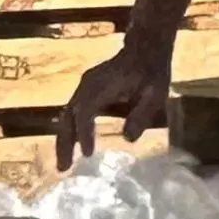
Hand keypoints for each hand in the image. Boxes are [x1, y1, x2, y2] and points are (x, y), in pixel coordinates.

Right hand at [56, 43, 172, 169]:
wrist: (144, 49)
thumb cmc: (151, 72)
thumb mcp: (155, 93)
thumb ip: (142, 114)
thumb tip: (128, 139)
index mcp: (101, 86)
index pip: (85, 112)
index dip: (84, 133)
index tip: (88, 154)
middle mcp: (86, 86)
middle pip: (68, 117)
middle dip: (64, 143)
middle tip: (63, 168)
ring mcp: (83, 89)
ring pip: (66, 117)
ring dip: (63, 141)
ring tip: (63, 165)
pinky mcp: (85, 93)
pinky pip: (72, 114)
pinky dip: (70, 132)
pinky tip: (72, 149)